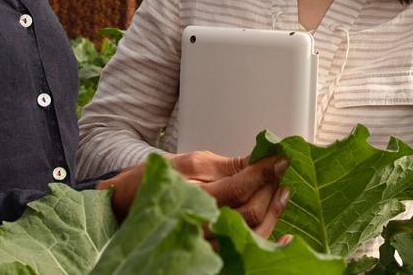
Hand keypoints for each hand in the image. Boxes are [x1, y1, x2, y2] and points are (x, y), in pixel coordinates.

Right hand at [98, 151, 290, 237]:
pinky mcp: (211, 253)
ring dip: (274, 212)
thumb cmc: (156, 181)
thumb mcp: (188, 163)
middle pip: (250, 213)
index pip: (239, 188)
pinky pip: (245, 252)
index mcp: (193, 197)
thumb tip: (258, 158)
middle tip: (283, 171)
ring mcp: (206, 244)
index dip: (264, 173)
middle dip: (271, 190)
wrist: (127, 207)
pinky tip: (285, 235)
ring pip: (251, 234)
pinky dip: (269, 243)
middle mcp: (201, 225)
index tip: (281, 158)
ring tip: (283, 192)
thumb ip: (225, 165)